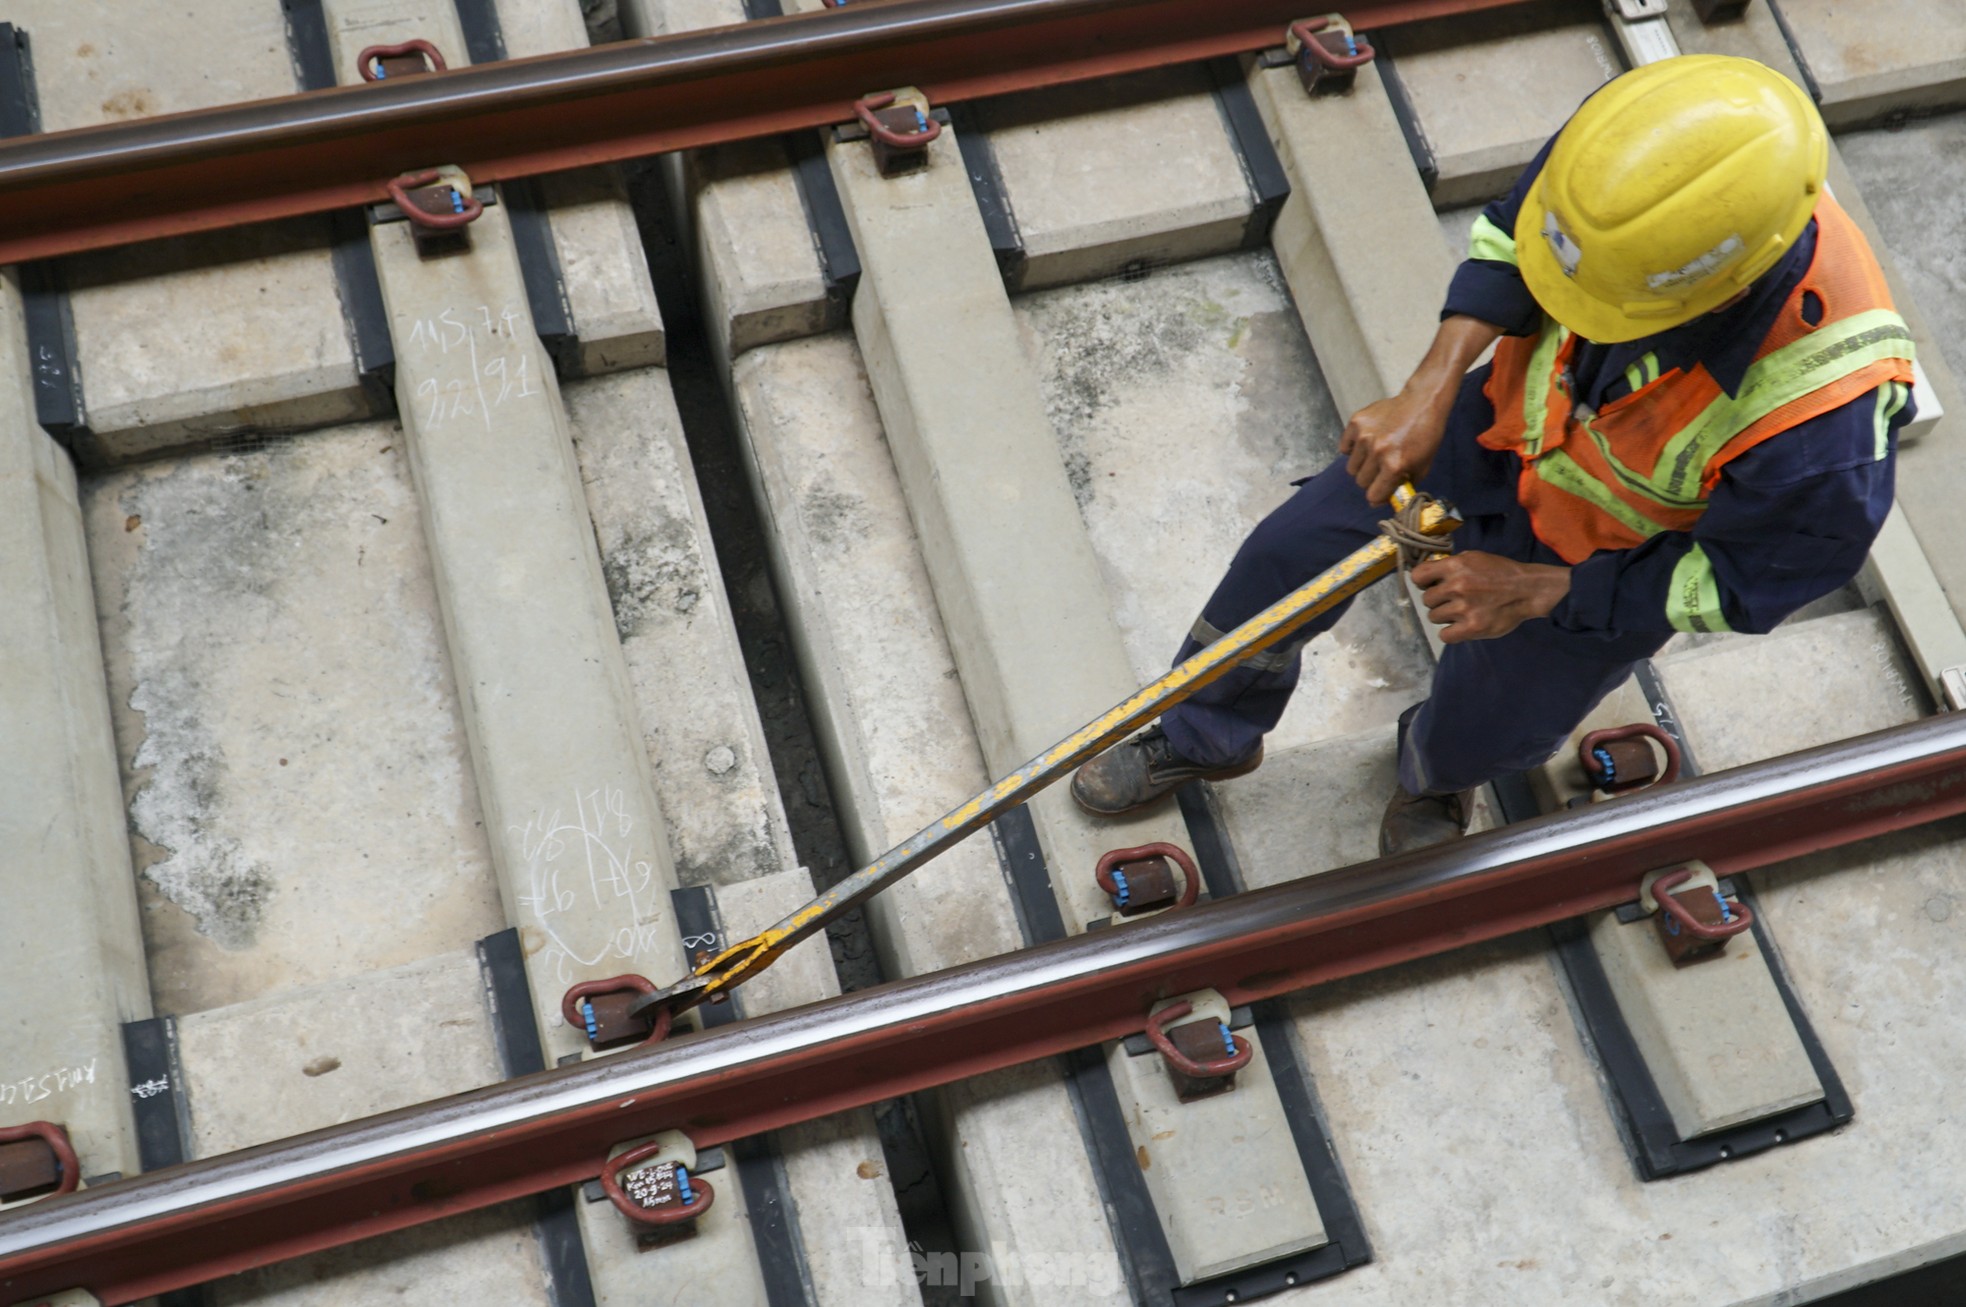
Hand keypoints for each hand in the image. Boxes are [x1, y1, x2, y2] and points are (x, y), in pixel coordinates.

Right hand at [1339, 390, 1448, 505]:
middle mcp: (1377, 451)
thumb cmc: (1425, 436)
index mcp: (1394, 465)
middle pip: (1360, 482)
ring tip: (1375, 453)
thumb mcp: (1422, 466)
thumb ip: (1401, 487)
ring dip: (1362, 465)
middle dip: (1371, 479)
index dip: (1378, 495)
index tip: (1382, 489)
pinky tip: (1367, 442)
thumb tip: (1377, 502)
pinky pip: (1344, 447)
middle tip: (1381, 468)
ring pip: (1351, 467)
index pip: (1373, 495)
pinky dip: (1353, 448)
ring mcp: (1364, 436)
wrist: (1421, 403)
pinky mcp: (1356, 422)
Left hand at [1410, 552, 1570, 642]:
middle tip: (1453, 600)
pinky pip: (1445, 635)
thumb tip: (1429, 575)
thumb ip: (1451, 565)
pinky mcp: (1472, 627)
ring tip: (1462, 611)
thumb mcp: (1475, 558)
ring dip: (1445, 616)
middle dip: (1437, 600)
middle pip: (1426, 600)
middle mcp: (1457, 586)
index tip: (1429, 585)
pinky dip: (1451, 632)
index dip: (1421, 582)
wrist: (1528, 590)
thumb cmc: (1501, 572)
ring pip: (1434, 617)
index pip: (1418, 575)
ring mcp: (1464, 608)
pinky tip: (1461, 626)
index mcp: (1456, 566)